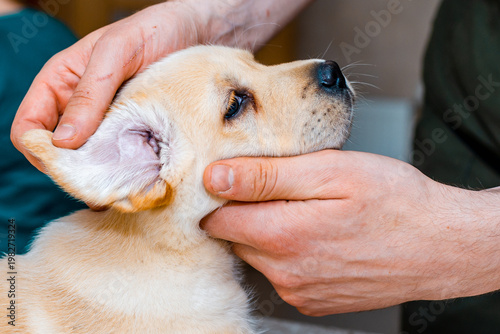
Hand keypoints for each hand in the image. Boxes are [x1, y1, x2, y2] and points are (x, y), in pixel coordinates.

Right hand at [10, 0, 312, 172]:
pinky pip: (124, 162)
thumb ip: (90, 91)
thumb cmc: (157, 29)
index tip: (65, 168)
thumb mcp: (118, 52)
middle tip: (100, 188)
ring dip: (102, 180)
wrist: (201, 32)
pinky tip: (140, 184)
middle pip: (59, 155)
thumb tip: (64, 141)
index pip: (29, 127)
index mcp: (61, 84)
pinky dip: (127, 176)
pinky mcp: (138, 134)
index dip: (39, 151)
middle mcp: (82, 109)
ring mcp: (110, 124)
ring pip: (92, 163)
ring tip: (122, 189)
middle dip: (74, 174)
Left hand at [202, 150, 499, 315]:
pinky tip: (319, 234)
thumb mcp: (331, 171)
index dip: (222, 193)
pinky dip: (288, 252)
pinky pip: (281, 273)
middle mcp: (285, 272)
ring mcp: (299, 291)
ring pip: (257, 255)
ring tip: (306, 209)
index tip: (238, 176)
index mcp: (283, 236)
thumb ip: (266, 176)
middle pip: (235, 237)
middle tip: (282, 187)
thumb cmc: (395, 202)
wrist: (441, 246)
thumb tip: (215, 178)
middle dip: (247, 210)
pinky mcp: (312, 300)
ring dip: (269, 231)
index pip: (217, 218)